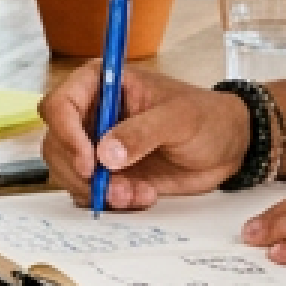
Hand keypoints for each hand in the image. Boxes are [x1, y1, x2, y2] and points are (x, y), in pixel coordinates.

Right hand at [38, 64, 249, 208]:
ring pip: (68, 173)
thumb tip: (105, 154)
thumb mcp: (178, 118)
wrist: (229, 146)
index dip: (66, 135)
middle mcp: (91, 114)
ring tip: (136, 194)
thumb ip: (142, 132)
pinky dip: (111, 201)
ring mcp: (96, 146)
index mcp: (100, 84)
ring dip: (97, 191)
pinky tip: (142, 195)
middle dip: (80, 173)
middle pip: (56, 145)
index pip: (59, 106)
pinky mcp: (108, 173)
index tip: (90, 163)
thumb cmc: (206, 118)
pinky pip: (90, 192)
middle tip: (112, 188)